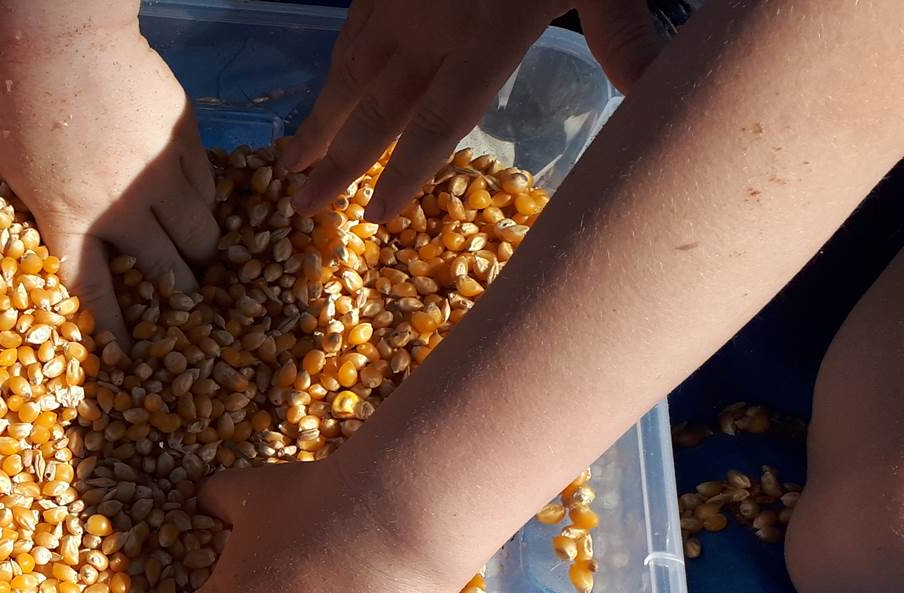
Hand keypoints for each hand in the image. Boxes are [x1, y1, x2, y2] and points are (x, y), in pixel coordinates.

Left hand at [0, 15, 215, 335]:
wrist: (64, 37)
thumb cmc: (15, 98)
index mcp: (70, 221)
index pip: (99, 292)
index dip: (116, 330)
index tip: (131, 355)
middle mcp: (122, 208)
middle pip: (167, 271)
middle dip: (178, 294)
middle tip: (182, 300)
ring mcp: (161, 174)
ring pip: (200, 233)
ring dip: (199, 252)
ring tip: (197, 256)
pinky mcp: (185, 141)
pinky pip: (209, 189)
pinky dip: (206, 205)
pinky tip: (198, 206)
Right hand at [285, 0, 664, 220]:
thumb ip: (619, 32)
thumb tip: (652, 89)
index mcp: (483, 38)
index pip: (435, 123)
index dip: (402, 174)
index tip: (372, 217)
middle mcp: (427, 29)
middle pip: (375, 110)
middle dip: (336, 162)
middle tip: (301, 206)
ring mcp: (397, 1)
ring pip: (348, 72)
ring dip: (320, 119)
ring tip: (292, 160)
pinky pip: (350, 30)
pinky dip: (333, 66)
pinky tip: (327, 82)